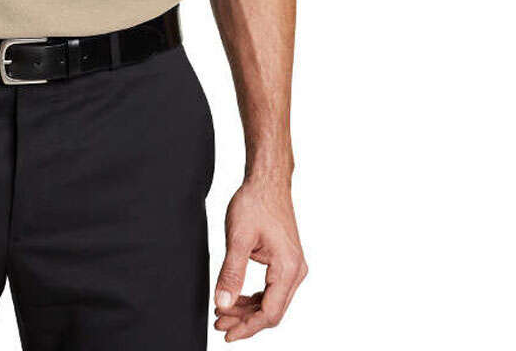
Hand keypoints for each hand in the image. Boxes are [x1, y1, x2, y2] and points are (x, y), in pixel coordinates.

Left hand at [213, 179, 306, 339]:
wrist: (267, 181)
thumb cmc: (255, 203)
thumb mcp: (238, 238)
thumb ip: (231, 273)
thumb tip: (223, 303)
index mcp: (288, 268)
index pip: (270, 313)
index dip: (248, 327)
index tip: (227, 333)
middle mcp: (296, 271)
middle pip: (272, 311)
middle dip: (245, 320)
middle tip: (219, 322)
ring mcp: (293, 267)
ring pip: (272, 301)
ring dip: (248, 310)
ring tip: (223, 312)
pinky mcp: (286, 262)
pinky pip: (272, 289)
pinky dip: (254, 297)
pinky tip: (236, 298)